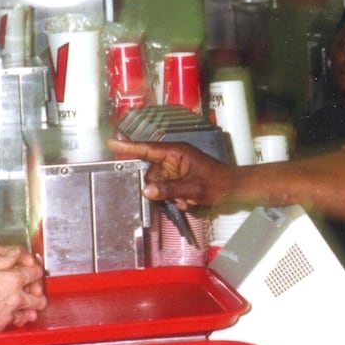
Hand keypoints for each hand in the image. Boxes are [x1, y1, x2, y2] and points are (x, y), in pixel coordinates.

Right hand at [0, 244, 46, 335]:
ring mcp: (8, 316)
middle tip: (30, 287)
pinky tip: (6, 312)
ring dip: (28, 307)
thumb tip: (16, 254)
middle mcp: (15, 300)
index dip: (35, 269)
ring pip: (29, 313)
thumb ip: (3, 257)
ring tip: (20, 302)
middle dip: (37, 292)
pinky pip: (14, 323)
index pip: (36, 273)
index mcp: (13, 280)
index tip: (31, 269)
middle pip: (39, 298)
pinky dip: (14, 317)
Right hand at [107, 139, 234, 207]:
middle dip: (160, 188)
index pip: (147, 149)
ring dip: (169, 196)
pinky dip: (174, 199)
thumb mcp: (193, 188)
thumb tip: (146, 191)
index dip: (128, 147)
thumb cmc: (218, 183)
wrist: (234, 189)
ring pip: (158, 185)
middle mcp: (172, 158)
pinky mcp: (177, 179)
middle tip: (177, 197)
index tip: (110, 143)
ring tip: (186, 200)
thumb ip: (169, 189)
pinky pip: (165, 190)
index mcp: (176, 152)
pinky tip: (187, 201)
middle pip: (151, 173)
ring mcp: (174, 169)